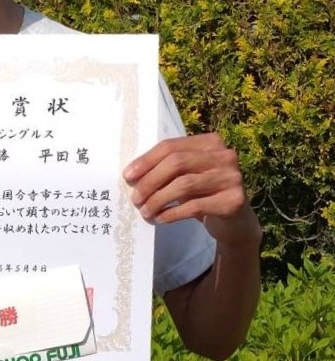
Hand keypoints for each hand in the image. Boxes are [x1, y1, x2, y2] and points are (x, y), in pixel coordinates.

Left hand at [122, 132, 260, 244]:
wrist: (236, 222)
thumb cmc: (204, 193)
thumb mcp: (187, 174)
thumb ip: (167, 167)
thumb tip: (132, 174)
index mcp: (210, 142)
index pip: (170, 146)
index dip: (146, 161)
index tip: (128, 176)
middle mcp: (225, 155)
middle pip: (176, 163)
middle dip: (150, 181)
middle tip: (135, 198)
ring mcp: (232, 177)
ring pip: (184, 185)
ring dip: (158, 199)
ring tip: (145, 211)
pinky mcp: (234, 201)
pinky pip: (195, 206)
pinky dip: (173, 213)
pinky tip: (161, 218)